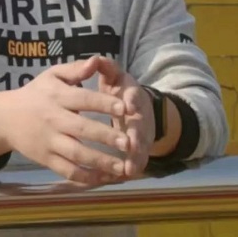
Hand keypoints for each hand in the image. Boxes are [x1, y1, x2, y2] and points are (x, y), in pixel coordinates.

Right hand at [0, 56, 130, 185]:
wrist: (5, 118)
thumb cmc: (36, 93)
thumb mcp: (52, 75)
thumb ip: (76, 69)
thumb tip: (98, 60)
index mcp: (57, 96)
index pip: (84, 99)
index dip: (104, 103)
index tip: (125, 107)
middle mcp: (54, 119)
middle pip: (82, 129)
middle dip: (106, 136)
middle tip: (128, 142)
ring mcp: (50, 142)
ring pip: (77, 154)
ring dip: (100, 162)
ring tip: (122, 168)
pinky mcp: (46, 160)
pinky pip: (67, 171)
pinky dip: (85, 178)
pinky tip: (104, 179)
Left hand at [96, 57, 155, 178]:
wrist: (134, 105)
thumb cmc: (117, 90)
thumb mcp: (113, 76)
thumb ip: (105, 68)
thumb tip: (95, 58)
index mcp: (132, 94)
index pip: (135, 96)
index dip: (133, 100)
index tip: (129, 106)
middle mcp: (140, 115)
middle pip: (141, 126)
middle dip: (137, 136)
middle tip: (131, 144)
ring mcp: (141, 134)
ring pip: (140, 147)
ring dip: (135, 158)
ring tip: (128, 170)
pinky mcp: (138, 149)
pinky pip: (135, 160)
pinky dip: (130, 168)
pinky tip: (123, 178)